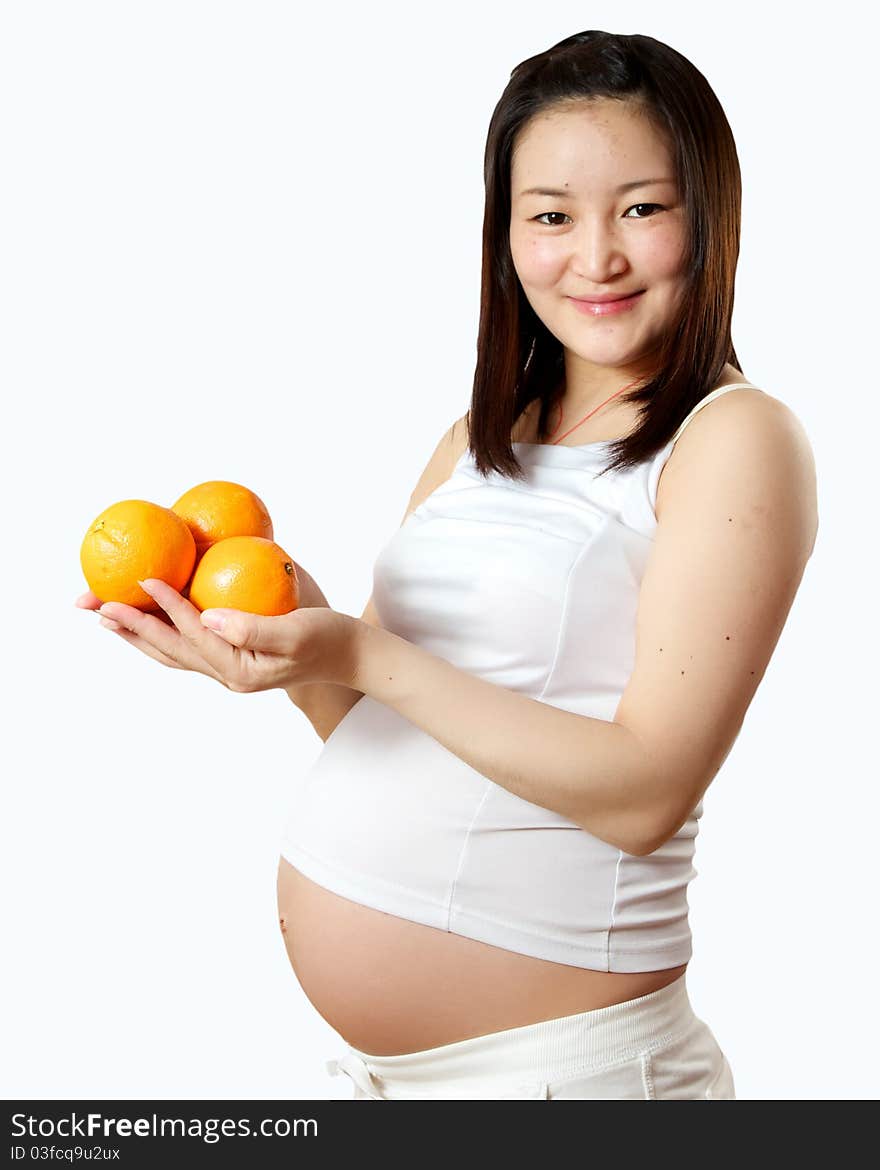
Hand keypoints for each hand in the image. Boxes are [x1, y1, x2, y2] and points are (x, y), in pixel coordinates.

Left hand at [75, 578, 361, 692]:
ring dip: (136, 634)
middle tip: (92, 605)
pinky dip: (162, 632)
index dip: (166, 606)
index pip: (193, 634)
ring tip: (105, 616)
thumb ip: (256, 628)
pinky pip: (186, 646)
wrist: (351, 658)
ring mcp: (228, 669)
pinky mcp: (232, 659)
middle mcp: (227, 674)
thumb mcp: (298, 632)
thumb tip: (212, 617)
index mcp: (239, 669)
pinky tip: (152, 616)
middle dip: (129, 626)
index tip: (143, 579)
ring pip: (171, 652)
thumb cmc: (331, 639)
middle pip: (167, 650)